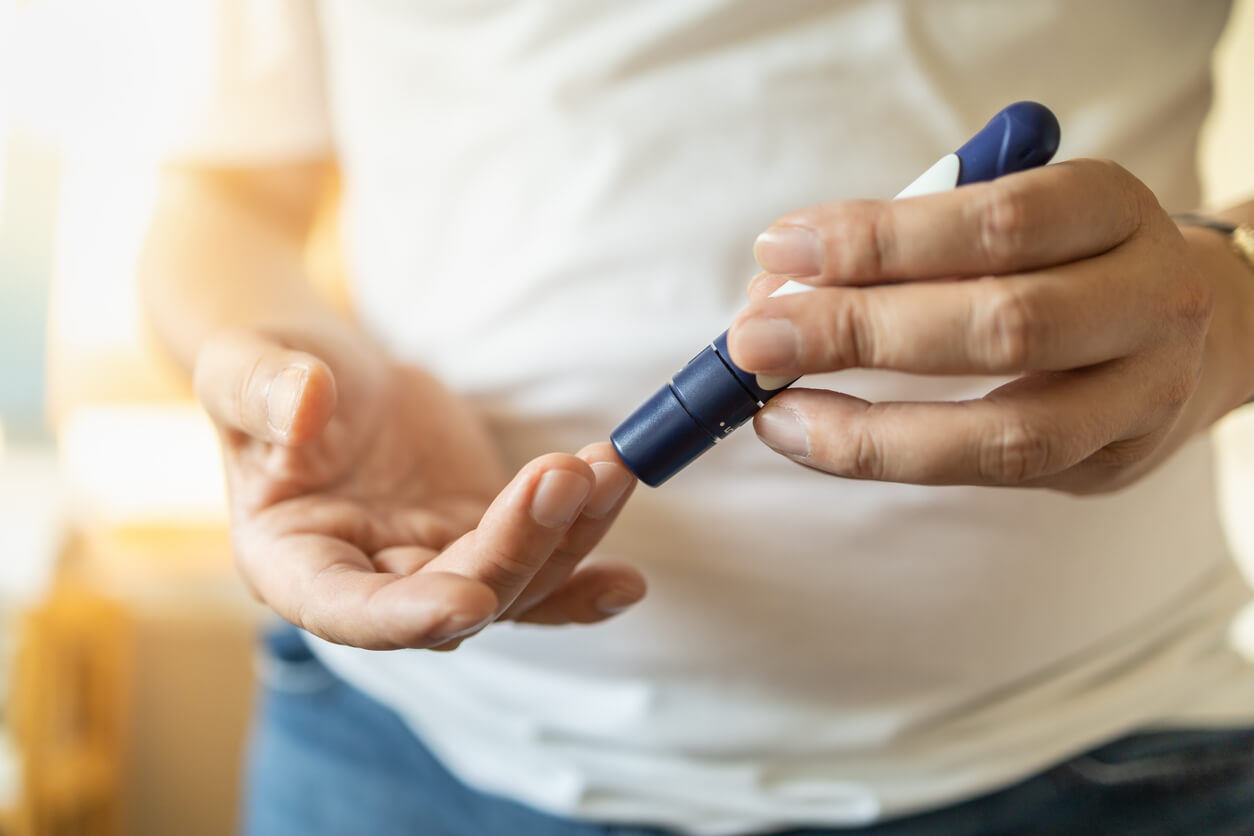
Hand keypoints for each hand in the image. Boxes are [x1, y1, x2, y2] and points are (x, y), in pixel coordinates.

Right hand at [194, 327, 643, 649]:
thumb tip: (304, 403)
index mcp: (292, 562)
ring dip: (570, 536)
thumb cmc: (266, 373)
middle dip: (518, 545)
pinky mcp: (482, 540)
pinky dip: (583, 571)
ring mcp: (432, 567)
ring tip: (611, 469)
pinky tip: (629, 579)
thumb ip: (261, 390)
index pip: (345, 610)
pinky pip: (540, 570)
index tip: (469, 598)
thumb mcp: (242, 367)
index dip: (405, 615)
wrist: (323, 372)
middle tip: (568, 476)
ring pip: (514, 583)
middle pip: (455, 595)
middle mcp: (367, 584)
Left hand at [728, 159, 1253, 493]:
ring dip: (868, 428)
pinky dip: (890, 457)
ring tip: (772, 411)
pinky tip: (815, 438)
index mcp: (1114, 208)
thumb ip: (910, 245)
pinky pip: (992, 475)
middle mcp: (1149, 301)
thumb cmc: (1063, 257)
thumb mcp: (1009, 217)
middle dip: (859, 332)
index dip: (882, 239)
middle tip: (753, 339)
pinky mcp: (1111, 465)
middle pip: (1004, 324)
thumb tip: (779, 286)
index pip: (999, 220)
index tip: (781, 249)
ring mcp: (1143, 396)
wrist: (1197, 325)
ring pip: (1007, 432)